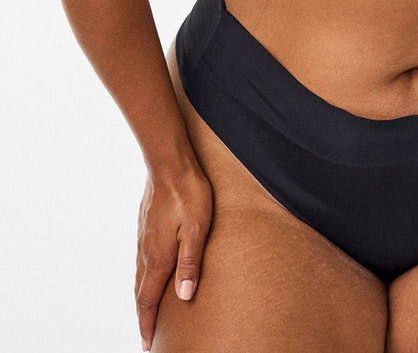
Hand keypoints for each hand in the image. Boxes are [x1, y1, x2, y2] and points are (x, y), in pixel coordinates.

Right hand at [135, 164, 212, 351]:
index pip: (148, 300)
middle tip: (147, 337)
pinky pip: (141, 261)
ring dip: (142, 298)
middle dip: (143, 317)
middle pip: (140, 293)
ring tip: (147, 312)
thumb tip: (184, 297)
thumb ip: (190, 263)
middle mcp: (145, 251)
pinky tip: (149, 275)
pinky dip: (143, 278)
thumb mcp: (197, 229)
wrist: (169, 163)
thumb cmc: (189, 194)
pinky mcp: (145, 227)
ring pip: (139, 277)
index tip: (148, 345)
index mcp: (158, 257)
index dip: (148, 324)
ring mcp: (143, 238)